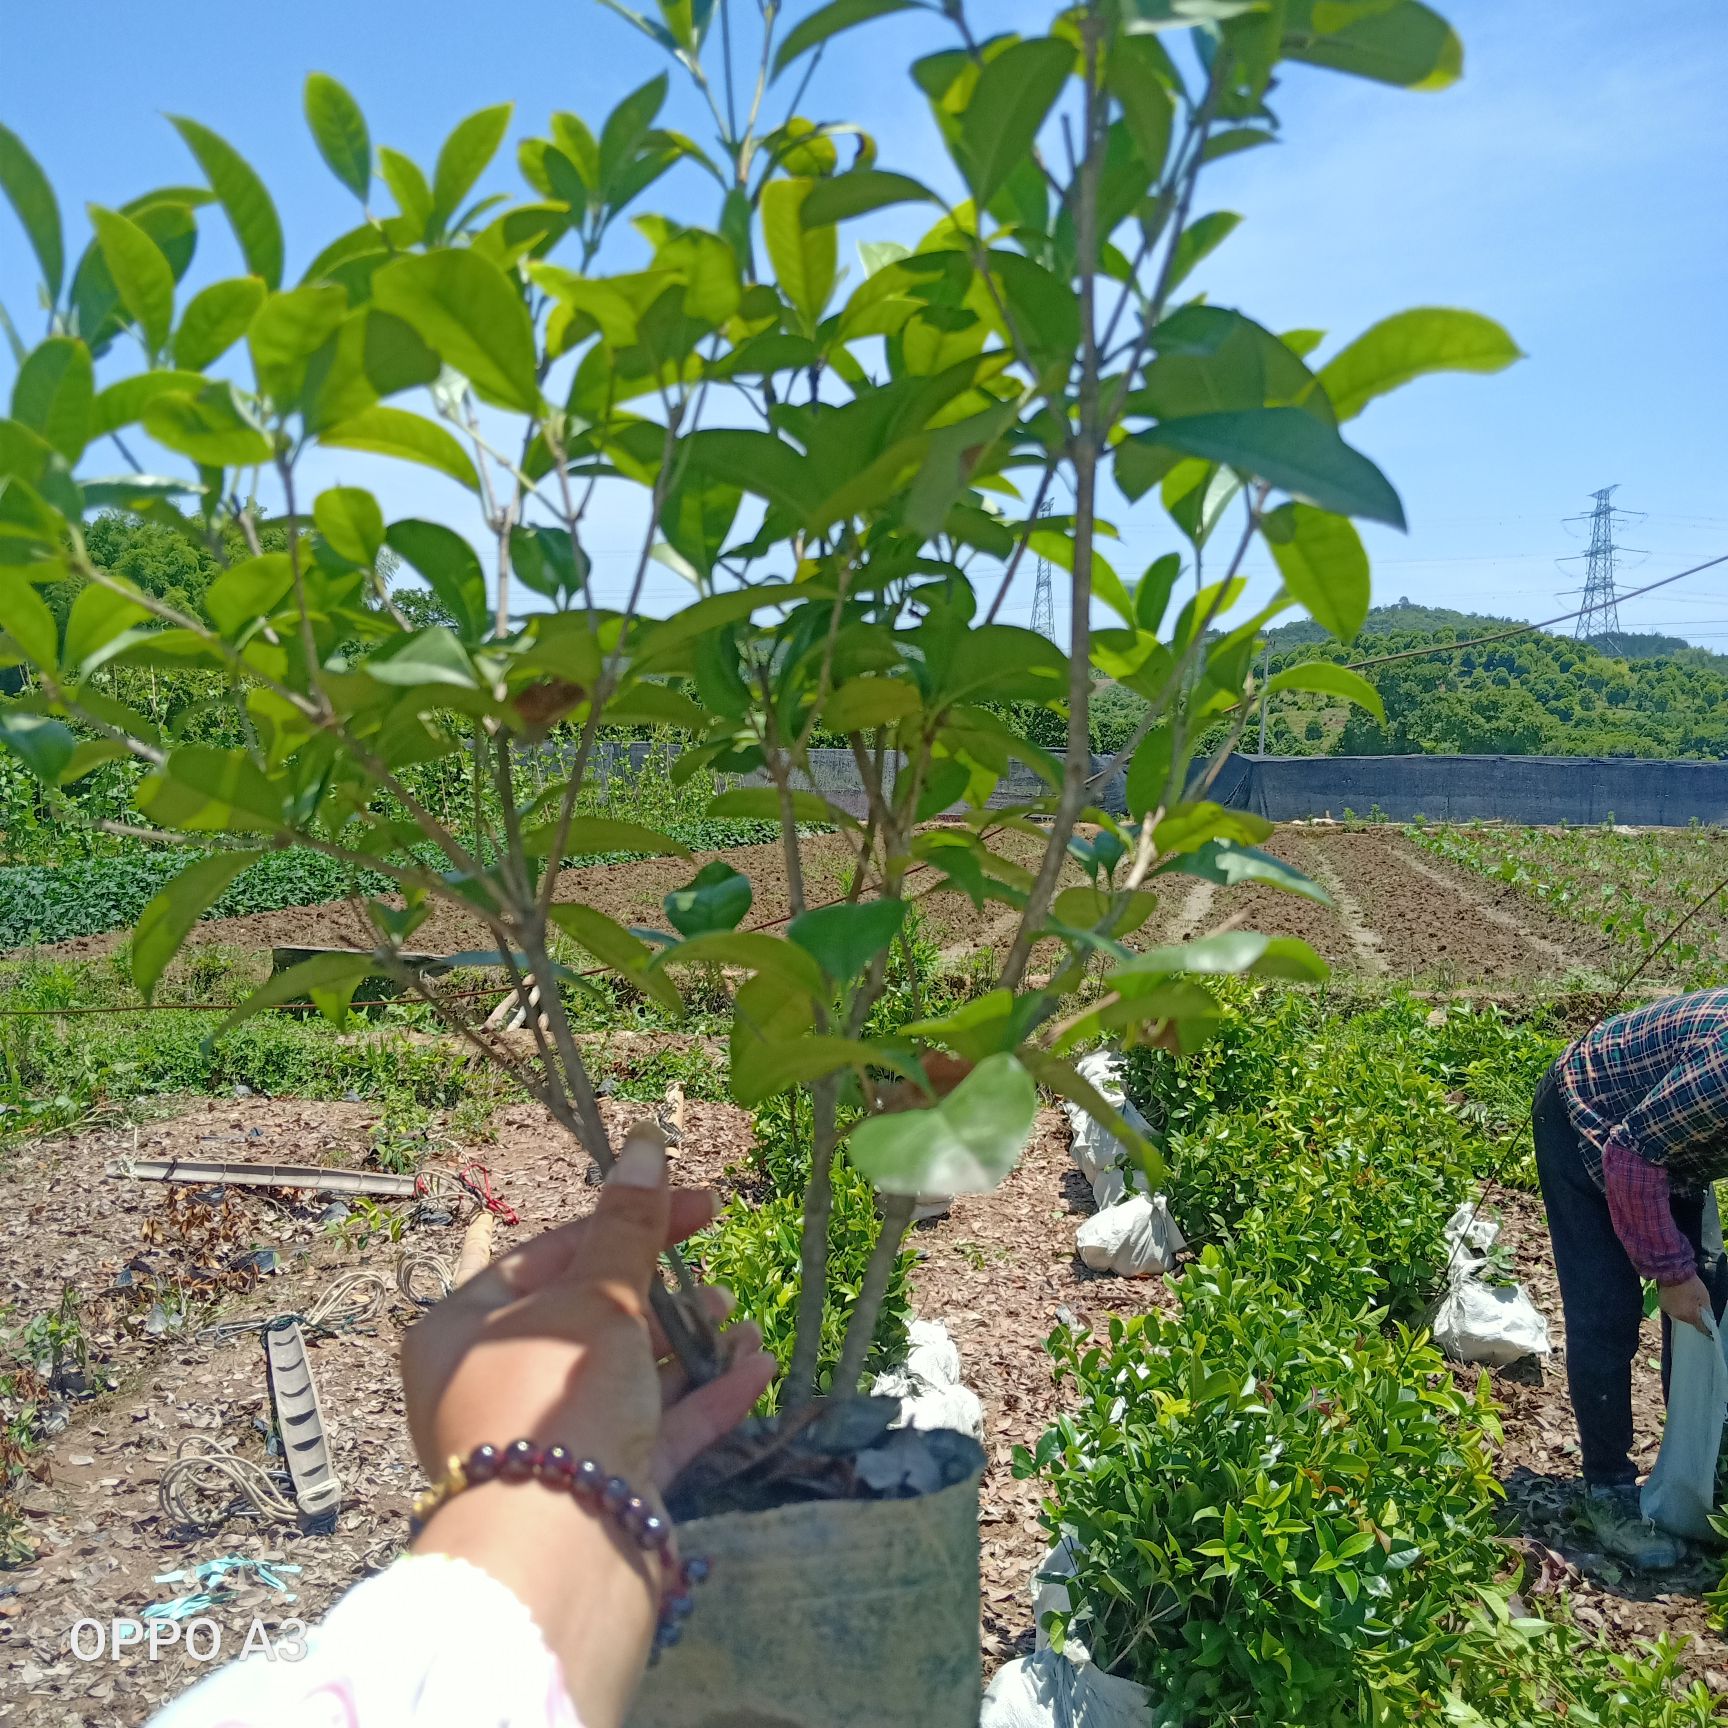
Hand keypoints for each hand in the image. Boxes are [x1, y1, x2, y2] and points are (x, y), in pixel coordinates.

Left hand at [401, 1127, 774, 1727]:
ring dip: (688, 1344)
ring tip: (736, 1318)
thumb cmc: (557, 1402)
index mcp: (463, 1330)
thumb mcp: (598, 1297)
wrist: (562, 1556)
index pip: (548, 1252)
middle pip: (589, 1315)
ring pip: (626, 1374)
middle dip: (659, 1290)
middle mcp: (497, 1384)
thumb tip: (642, 1142)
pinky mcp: (598, 1486)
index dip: (624, 1220)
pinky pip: (653, 1428)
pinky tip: (756, 1368)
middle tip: (713, 1267)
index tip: (696, 1205)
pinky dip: (702, 1397)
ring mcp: (550, 1441)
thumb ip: (628, 1226)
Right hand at [1658, 1274, 1713, 1336]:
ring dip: (1683, 1311)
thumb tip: (1708, 1319)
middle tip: (1696, 1308)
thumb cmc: (1691, 1284)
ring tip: (1685, 1302)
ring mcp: (1668, 1311)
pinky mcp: (1661, 1305)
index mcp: (1690, 1315)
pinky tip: (1677, 1298)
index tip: (1708, 1328)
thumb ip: (1707, 1311)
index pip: (1700, 1328)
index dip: (1705, 1328)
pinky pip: (1671, 1309)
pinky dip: (1675, 1306)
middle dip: (1693, 1316)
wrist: (1673, 1272)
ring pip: (1679, 1315)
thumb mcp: (1705, 1297)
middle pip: (1689, 1321)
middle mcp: (1678, 1316)